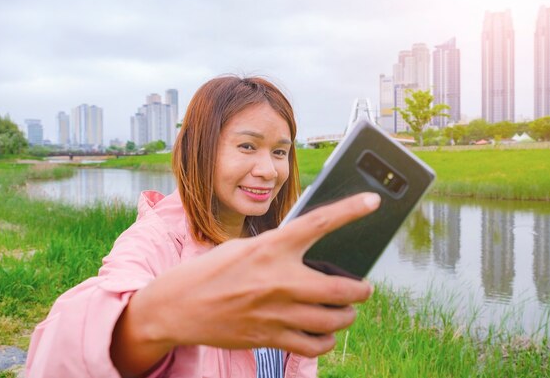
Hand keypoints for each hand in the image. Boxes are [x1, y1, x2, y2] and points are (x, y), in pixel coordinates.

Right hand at [111, 192, 379, 375]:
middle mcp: (279, 279)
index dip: (350, 211)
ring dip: (347, 316)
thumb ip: (278, 250)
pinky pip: (314, 346)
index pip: (319, 223)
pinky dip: (327, 341)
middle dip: (362, 289)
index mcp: (271, 248)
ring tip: (347, 311)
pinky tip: (325, 333)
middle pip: (342, 287)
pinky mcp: (270, 337)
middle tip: (364, 287)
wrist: (178, 307)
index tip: (372, 202)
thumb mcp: (244, 247)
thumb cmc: (211, 272)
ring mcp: (277, 312)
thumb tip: (309, 258)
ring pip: (334, 320)